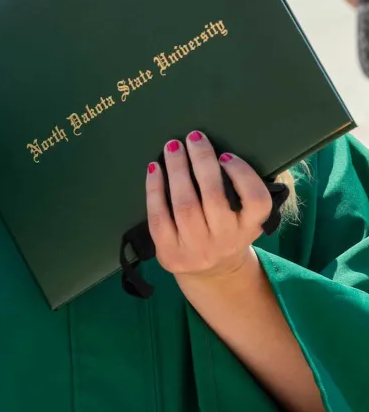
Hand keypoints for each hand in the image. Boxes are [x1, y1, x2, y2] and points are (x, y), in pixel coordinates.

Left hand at [146, 131, 273, 281]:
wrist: (211, 273)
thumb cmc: (225, 231)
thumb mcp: (244, 218)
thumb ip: (240, 192)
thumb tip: (218, 150)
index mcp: (249, 228)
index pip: (256, 202)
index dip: (242, 174)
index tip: (226, 154)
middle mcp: (225, 240)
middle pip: (214, 198)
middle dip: (202, 162)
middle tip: (193, 137)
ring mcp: (196, 249)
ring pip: (185, 205)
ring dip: (177, 170)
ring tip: (173, 147)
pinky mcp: (170, 253)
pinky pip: (159, 218)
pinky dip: (155, 190)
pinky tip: (154, 168)